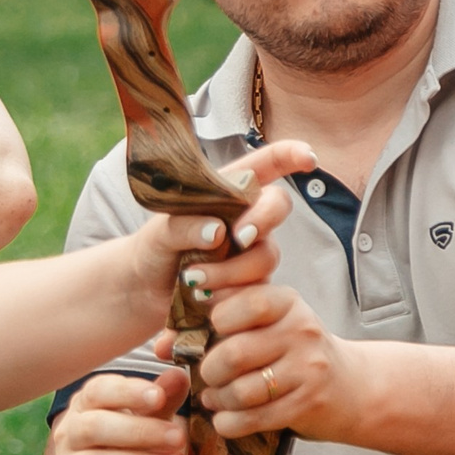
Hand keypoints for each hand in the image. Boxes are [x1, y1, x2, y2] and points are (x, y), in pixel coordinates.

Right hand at [47, 367, 189, 454]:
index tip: (159, 396)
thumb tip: (179, 376)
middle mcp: (68, 434)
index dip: (127, 392)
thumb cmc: (120, 446)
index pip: (97, 391)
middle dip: (139, 432)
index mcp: (84, 405)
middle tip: (178, 437)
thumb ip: (159, 401)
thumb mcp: (141, 420)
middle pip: (93, 428)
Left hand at [123, 141, 315, 312]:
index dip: (289, 155)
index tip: (308, 158)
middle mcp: (244, 216)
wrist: (146, 291)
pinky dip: (230, 293)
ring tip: (194, 279)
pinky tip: (202, 299)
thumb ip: (184, 226)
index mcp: (225, 191)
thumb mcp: (158, 233)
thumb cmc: (152, 250)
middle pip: (277, 205)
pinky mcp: (249, 284)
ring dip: (233, 269)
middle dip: (264, 218)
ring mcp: (250, 251)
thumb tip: (218, 231)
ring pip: (265, 255)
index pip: (263, 165)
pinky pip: (256, 289)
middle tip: (240, 237)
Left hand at [192, 282, 359, 439]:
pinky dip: (229, 422)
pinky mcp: (307, 403)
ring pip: (242, 389)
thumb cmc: (293, 351)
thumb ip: (217, 324)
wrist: (349, 386)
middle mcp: (301, 330)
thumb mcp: (265, 324)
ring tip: (214, 397)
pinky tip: (224, 418)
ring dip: (218, 398)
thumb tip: (162, 344)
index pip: (244, 301)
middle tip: (205, 375)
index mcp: (286, 301)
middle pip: (234, 351)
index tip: (203, 330)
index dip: (213, 317)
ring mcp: (307, 368)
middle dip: (208, 369)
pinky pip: (254, 418)